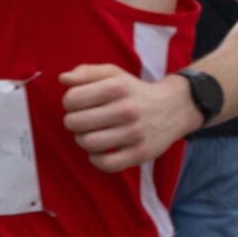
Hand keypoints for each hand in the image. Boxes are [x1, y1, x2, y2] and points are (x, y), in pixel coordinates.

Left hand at [60, 65, 200, 171]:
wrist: (175, 108)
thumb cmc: (135, 91)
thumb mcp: (114, 75)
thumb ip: (87, 72)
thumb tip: (63, 78)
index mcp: (117, 87)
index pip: (71, 99)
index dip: (70, 102)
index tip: (82, 104)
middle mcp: (127, 109)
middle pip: (75, 122)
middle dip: (75, 122)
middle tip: (86, 120)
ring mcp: (135, 133)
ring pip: (88, 143)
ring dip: (84, 140)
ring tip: (93, 134)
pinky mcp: (141, 153)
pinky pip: (106, 164)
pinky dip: (97, 159)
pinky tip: (101, 151)